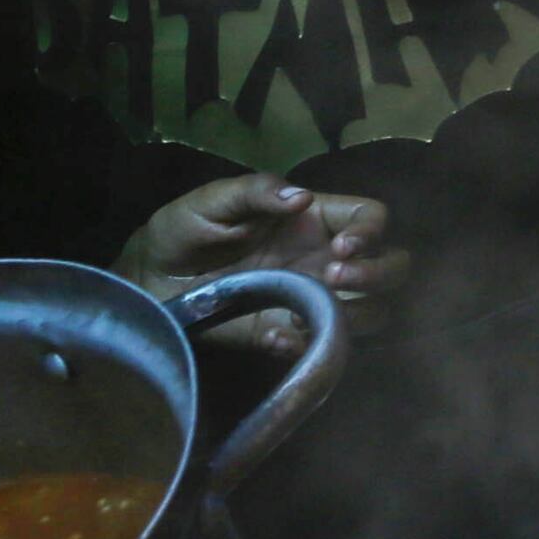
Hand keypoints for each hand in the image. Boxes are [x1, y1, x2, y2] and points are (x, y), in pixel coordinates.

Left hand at [121, 175, 405, 350]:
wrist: (145, 284)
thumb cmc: (181, 231)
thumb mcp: (211, 201)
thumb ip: (255, 191)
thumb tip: (302, 197)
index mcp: (314, 219)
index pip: (371, 217)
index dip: (371, 231)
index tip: (342, 248)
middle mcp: (324, 260)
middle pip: (393, 266)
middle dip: (379, 273)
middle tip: (334, 278)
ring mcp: (311, 300)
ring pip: (375, 311)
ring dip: (360, 313)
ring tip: (315, 309)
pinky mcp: (288, 335)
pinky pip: (323, 347)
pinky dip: (310, 345)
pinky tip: (278, 336)